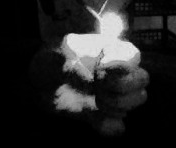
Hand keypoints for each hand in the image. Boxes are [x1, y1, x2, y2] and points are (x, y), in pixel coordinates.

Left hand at [28, 33, 148, 136]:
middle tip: (98, 88)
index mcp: (105, 49)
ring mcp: (111, 93)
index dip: (123, 65)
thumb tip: (100, 70)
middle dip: (123, 87)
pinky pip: (119, 126)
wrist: (33, 85)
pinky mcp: (103, 115)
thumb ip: (79, 60)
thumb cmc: (46, 61)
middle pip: (142, 79)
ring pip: (136, 101)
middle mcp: (114, 71)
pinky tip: (92, 119)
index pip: (133, 54)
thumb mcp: (56, 55)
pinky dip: (108, 125)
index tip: (100, 71)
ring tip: (95, 101)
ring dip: (118, 105)